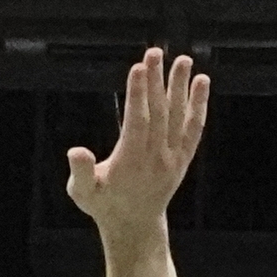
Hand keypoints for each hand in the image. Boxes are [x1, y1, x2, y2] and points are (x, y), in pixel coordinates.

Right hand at [64, 48, 210, 241]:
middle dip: (157, 81)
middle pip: (159, 112)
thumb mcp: (83, 192)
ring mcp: (173, 157)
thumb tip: (76, 151)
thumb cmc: (103, 204)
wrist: (135, 225)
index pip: (138, 121)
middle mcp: (157, 157)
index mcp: (131, 161)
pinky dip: (199, 106)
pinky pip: (194, 128)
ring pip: (180, 117)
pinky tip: (201, 83)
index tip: (139, 68)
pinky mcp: (183, 157)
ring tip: (183, 59)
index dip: (138, 94)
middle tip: (155, 52)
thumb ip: (81, 172)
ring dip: (181, 87)